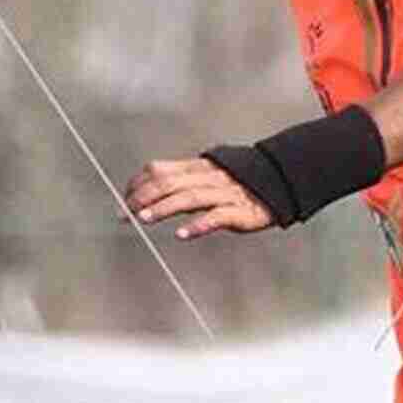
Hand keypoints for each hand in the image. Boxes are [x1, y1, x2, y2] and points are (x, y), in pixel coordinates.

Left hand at [123, 157, 274, 239]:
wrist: (278, 183)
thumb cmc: (237, 183)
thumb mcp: (206, 175)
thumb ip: (180, 180)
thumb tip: (147, 191)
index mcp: (197, 167)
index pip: (160, 170)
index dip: (138, 184)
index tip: (124, 199)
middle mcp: (208, 177)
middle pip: (170, 183)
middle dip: (144, 197)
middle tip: (126, 213)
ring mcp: (224, 193)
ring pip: (189, 197)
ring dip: (164, 208)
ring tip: (144, 219)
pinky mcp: (240, 211)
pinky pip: (217, 216)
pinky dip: (198, 225)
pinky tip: (182, 234)